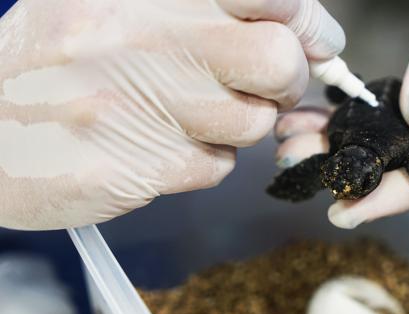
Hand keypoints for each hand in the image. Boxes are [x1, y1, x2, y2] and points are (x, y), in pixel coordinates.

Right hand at [0, 0, 343, 229]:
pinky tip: (159, 145)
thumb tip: (298, 28)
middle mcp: (147, 38)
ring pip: (252, 124)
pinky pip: (214, 166)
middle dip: (287, 80)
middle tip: (267, 85)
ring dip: (237, 124)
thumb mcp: (116, 4)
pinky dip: (202, 158)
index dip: (307, 22)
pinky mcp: (137, 165)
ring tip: (188, 114)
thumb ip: (201, 10)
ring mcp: (141, 104)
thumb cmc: (56, 61)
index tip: (316, 40)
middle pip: (278, 62)